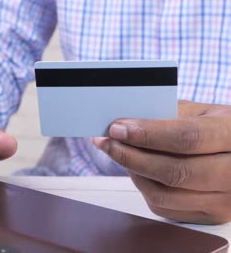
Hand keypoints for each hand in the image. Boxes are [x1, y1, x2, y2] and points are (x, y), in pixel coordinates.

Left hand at [93, 100, 230, 223]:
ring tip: (120, 153)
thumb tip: (123, 124)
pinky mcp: (211, 216)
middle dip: (132, 157)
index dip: (147, 135)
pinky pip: (164, 208)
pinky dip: (143, 188)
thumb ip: (164, 115)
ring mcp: (227, 200)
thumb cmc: (216, 127)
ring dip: (134, 173)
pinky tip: (138, 170)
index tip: (118, 129)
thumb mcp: (199, 111)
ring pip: (164, 195)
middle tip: (108, 143)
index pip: (187, 138)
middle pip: (175, 172)